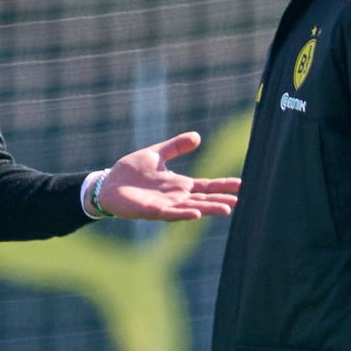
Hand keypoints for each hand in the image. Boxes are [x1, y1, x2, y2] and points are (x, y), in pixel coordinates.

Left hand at [97, 132, 240, 220]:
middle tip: (240, 201)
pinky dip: (184, 213)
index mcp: (179, 184)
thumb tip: (197, 136)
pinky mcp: (152, 211)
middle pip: (204, 199)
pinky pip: (170, 213)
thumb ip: (176, 146)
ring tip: (226, 209)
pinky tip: (196, 213)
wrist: (109, 183)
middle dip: (221, 200)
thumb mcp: (157, 153)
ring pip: (192, 208)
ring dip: (208, 209)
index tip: (241, 184)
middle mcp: (176, 197)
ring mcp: (165, 205)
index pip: (206, 185)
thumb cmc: (132, 170)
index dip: (223, 185)